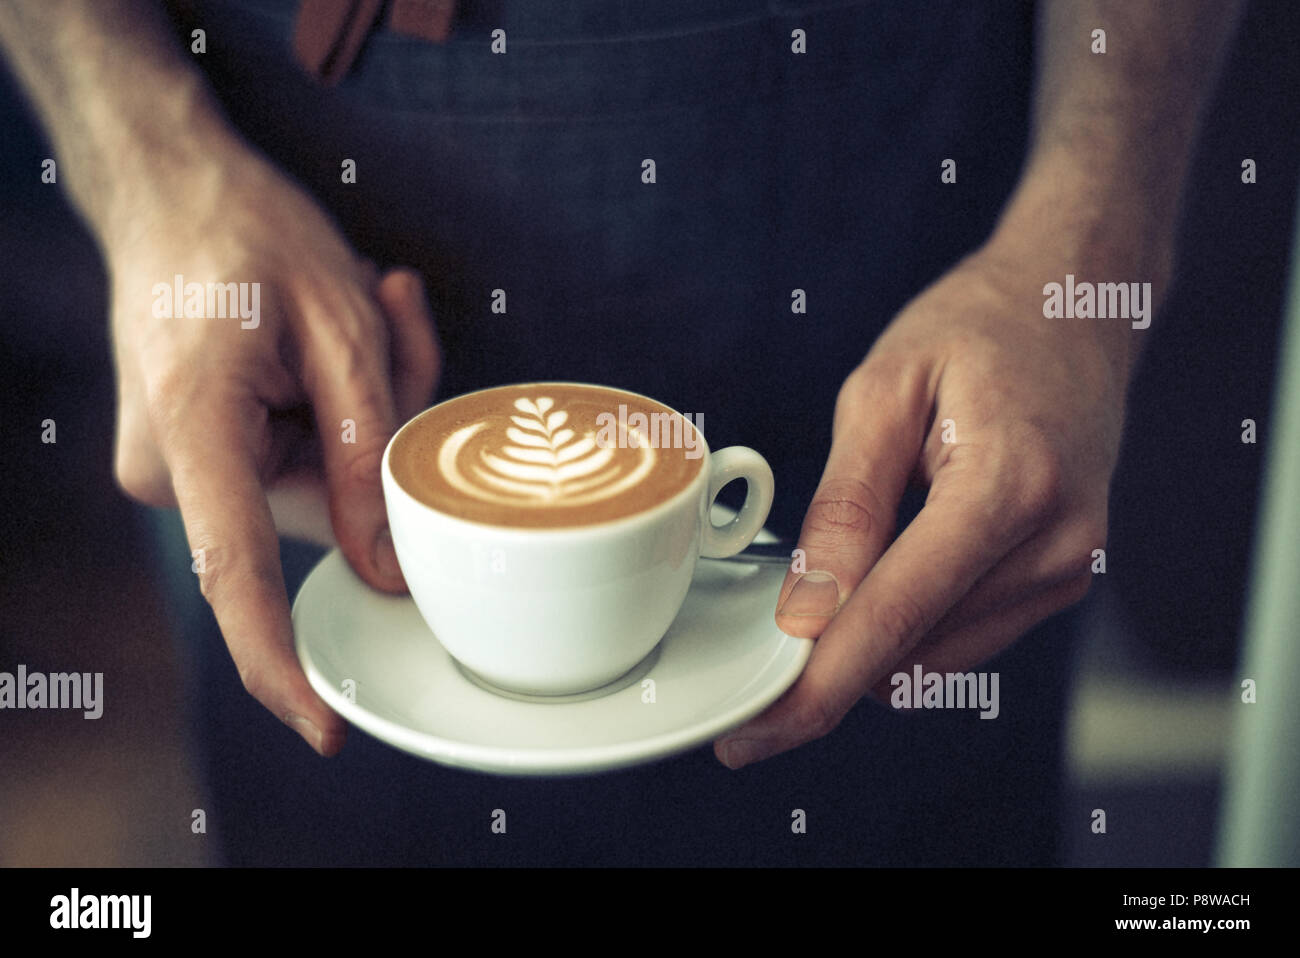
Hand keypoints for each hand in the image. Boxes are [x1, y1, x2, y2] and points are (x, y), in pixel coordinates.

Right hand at [108, 136, 438, 754]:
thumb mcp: (342, 329)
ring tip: (367, 311)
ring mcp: (178, 466)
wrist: (172, 188)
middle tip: (393, 322)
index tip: (324, 727)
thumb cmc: (250, 234)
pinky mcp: (200, 457)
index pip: (237, 576)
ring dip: (366, 413)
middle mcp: (170, 466)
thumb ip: (366, 458)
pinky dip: (338, 410)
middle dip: (383, 440)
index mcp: (194, 429)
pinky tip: (341, 333)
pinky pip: (297, 463)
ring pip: (318, 484)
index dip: (281, 663)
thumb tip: (383, 573)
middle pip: (318, 510)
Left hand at [715, 238, 1135, 768]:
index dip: (818, 686)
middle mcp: (1054, 546)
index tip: (758, 732)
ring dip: (871, 637)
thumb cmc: (977, 330)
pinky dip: (908, 621)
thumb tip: (806, 612)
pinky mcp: (1062, 582)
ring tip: (855, 551)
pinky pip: (961, 637)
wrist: (1074, 306)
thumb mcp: (883, 392)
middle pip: (912, 651)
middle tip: (768, 636)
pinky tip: (893, 561)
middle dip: (830, 660)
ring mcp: (1068, 571)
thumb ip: (846, 507)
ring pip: (933, 658)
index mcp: (1009, 488)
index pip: (895, 618)